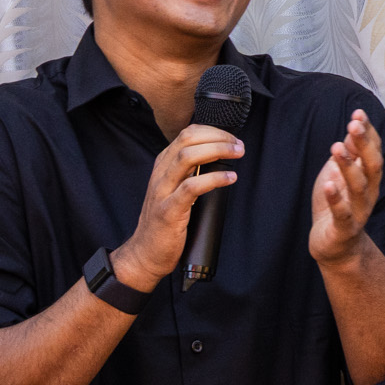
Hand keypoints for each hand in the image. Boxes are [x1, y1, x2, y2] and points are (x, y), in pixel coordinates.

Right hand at [112, 124, 242, 291]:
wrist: (145, 253)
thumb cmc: (165, 222)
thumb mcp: (175, 189)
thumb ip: (189, 173)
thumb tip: (219, 159)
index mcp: (163, 165)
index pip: (187, 133)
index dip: (213, 131)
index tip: (232, 139)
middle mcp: (160, 173)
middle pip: (187, 139)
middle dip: (217, 137)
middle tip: (238, 145)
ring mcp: (162, 191)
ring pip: (187, 156)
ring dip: (217, 150)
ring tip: (237, 154)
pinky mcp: (168, 210)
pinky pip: (191, 186)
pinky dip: (214, 178)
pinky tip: (229, 178)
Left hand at [311, 109, 381, 267]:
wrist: (335, 246)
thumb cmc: (337, 205)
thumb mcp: (341, 173)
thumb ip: (351, 151)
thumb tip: (356, 123)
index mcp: (369, 178)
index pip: (373, 151)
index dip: (368, 132)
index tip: (359, 112)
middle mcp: (369, 193)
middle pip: (372, 166)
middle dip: (365, 144)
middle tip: (354, 124)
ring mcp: (358, 212)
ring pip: (359, 188)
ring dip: (349, 167)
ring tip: (337, 147)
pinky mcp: (344, 229)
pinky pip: (343, 214)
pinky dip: (337, 199)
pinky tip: (329, 184)